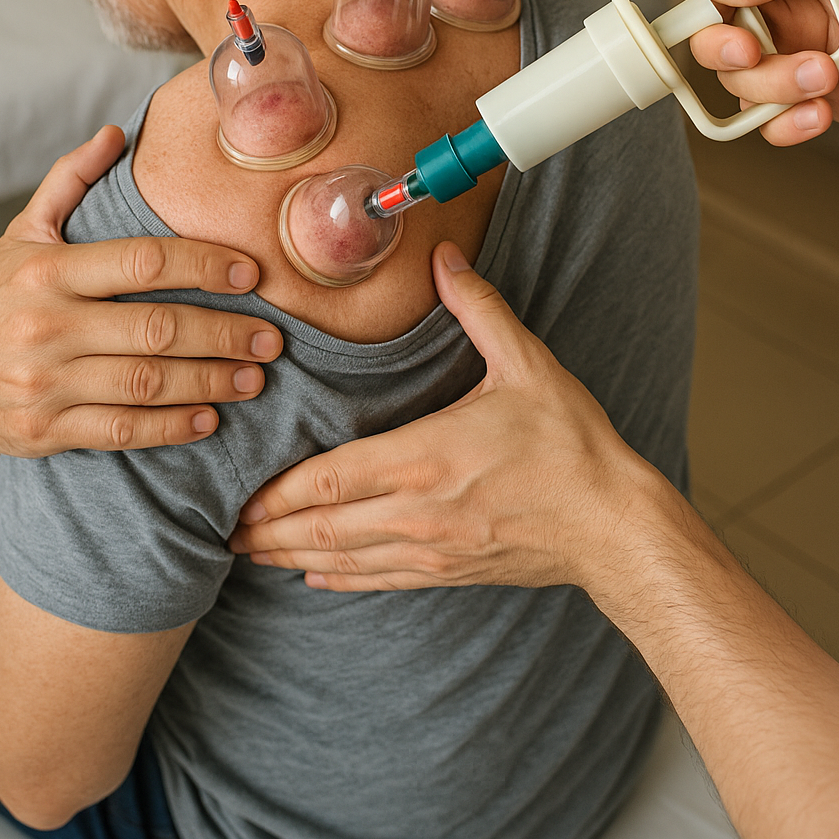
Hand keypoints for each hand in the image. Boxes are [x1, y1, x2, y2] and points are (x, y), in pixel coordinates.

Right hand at [0, 126, 281, 455]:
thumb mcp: (24, 235)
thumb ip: (70, 183)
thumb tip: (116, 134)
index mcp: (50, 271)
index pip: (142, 262)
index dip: (203, 266)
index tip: (252, 274)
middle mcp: (46, 325)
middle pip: (156, 328)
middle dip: (224, 333)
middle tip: (272, 339)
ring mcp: (45, 382)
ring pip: (145, 383)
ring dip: (209, 381)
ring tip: (253, 378)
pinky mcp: (45, 430)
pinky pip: (121, 431)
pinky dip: (170, 427)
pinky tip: (208, 419)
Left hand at [230, 243, 656, 601]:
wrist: (613, 525)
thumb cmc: (572, 446)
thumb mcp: (528, 365)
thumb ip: (478, 310)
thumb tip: (446, 259)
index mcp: (426, 457)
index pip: (329, 478)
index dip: (277, 491)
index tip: (241, 493)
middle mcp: (417, 511)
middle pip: (321, 526)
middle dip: (267, 529)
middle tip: (224, 528)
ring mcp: (432, 549)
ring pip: (342, 560)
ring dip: (291, 556)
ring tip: (251, 552)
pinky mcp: (450, 571)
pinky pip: (379, 579)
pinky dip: (339, 578)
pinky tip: (315, 575)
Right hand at [691, 0, 838, 144]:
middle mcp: (780, 4)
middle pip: (706, 26)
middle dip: (724, 43)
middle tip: (757, 47)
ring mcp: (788, 53)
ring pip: (733, 78)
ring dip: (774, 84)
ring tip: (826, 76)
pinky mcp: (802, 97)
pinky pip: (761, 120)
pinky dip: (783, 123)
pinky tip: (821, 109)